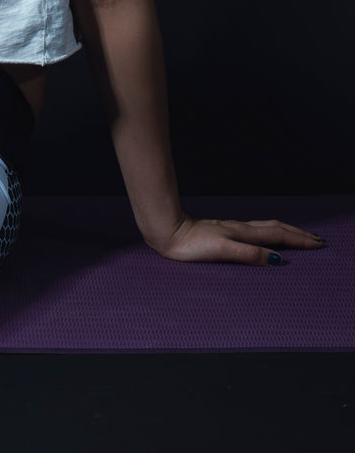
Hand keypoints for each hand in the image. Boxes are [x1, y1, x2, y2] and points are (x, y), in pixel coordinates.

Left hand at [150, 214, 325, 263]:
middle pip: (275, 228)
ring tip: (298, 235)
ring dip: (285, 231)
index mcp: (242, 233)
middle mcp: (240, 229)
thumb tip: (277, 258)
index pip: (277, 236)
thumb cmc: (191, 245)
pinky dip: (269, 233)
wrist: (167, 232)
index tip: (318, 244)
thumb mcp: (222, 251)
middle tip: (317, 240)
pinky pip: (255, 231)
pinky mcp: (223, 232)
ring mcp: (231, 229)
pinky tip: (264, 236)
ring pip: (265, 227)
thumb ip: (248, 254)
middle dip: (298, 234)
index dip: (299, 240)